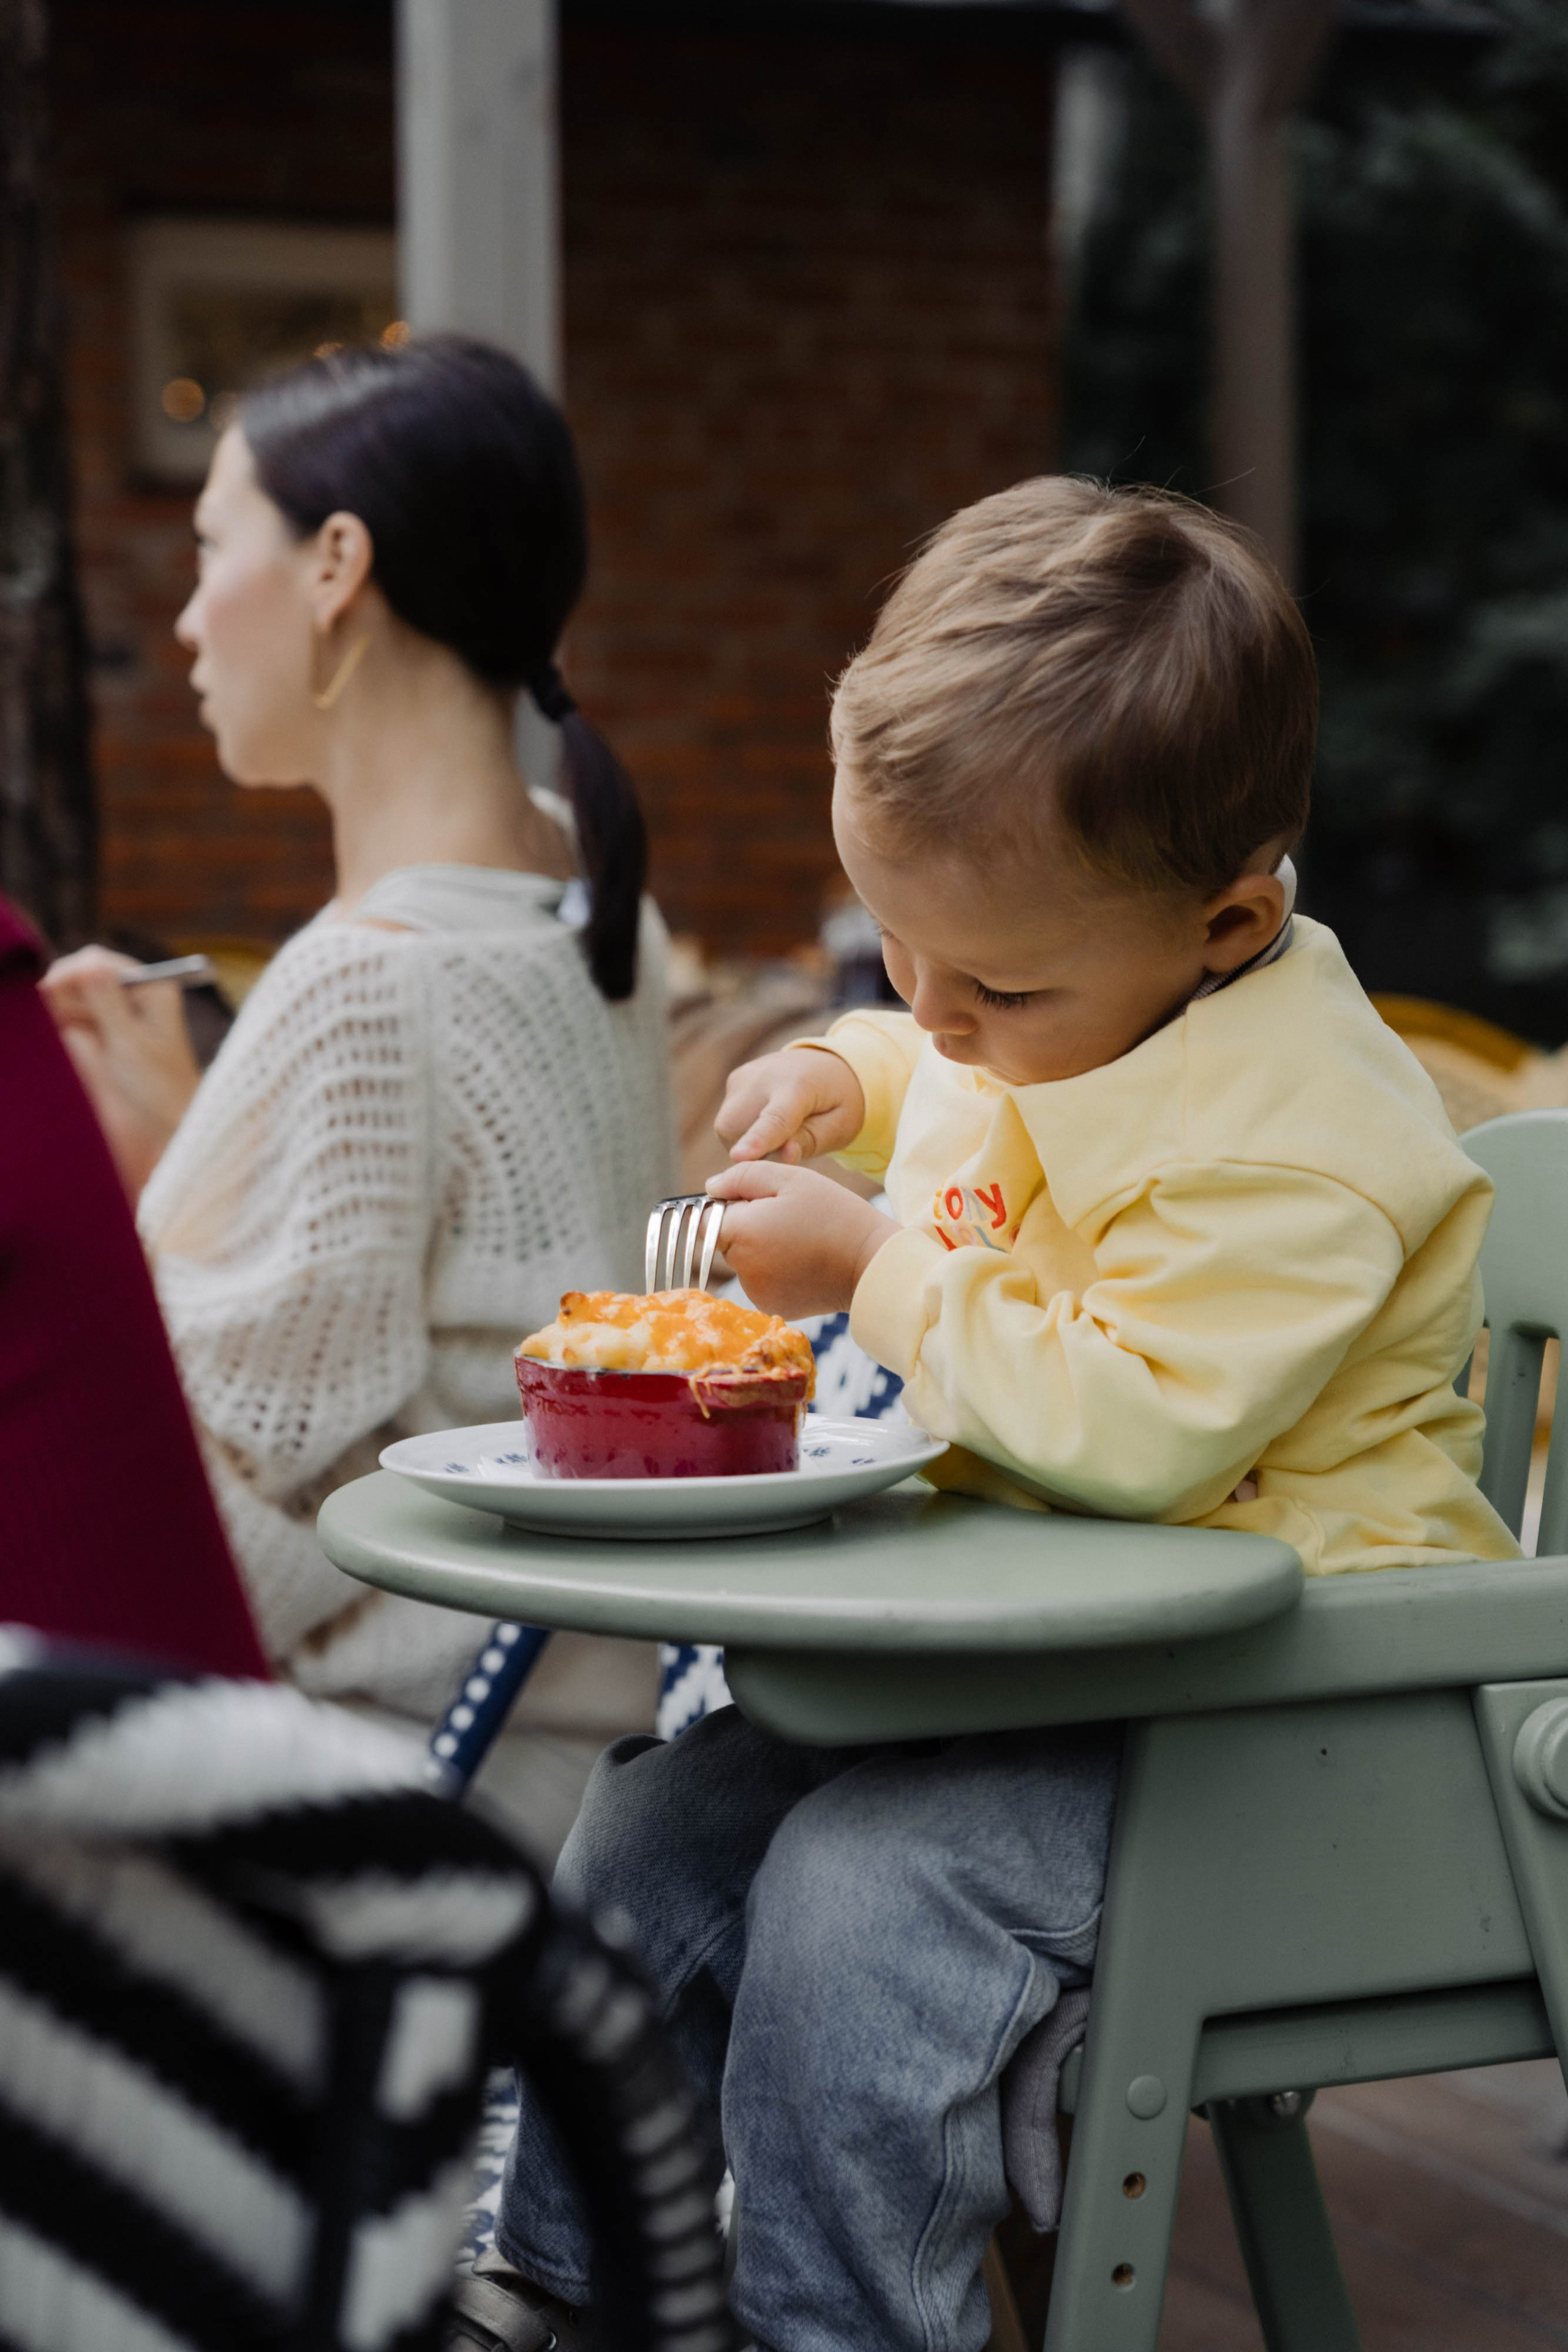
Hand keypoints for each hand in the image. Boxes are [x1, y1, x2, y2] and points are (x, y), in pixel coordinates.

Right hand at [41, 947, 201, 1198]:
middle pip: (86, 974)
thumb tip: (88, 964)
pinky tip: (81, 1039)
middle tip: (69, 1021)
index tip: (50, 988)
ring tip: (89, 1040)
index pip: (101, 962)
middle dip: (71, 993)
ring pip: (78, 994)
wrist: (171, 1119)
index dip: (72, 971)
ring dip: (70, 1009)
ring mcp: (122, 1009)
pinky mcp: (109, 1027)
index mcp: (152, 987)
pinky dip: (72, 1021)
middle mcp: (137, 991)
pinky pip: (79, 1013)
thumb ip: (106, 1002)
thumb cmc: (159, 1084)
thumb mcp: (129, 1042)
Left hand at [706, 1161, 896, 1317]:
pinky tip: (803, 1262)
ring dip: (761, 1249)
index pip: (708, 1219)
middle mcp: (742, 1268)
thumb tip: (711, 1187)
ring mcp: (756, 1292)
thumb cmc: (834, 1215)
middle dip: (748, 1227)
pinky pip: (760, 1282)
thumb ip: (743, 1177)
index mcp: (741, 1233)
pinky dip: (774, 1271)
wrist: (872, 1263)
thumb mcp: (791, 1179)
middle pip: (726, 1241)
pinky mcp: (772, 1306)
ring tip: (800, 1241)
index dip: (730, 1207)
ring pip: (744, 1262)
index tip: (760, 1203)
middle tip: (789, 1219)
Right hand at [715, 1046, 865, 1164]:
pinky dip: (745, 1131)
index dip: (757, 1139)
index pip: (776, 1118)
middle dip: (757, 1152)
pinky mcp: (734, 1080)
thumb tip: (784, 1156)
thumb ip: (811, 1141)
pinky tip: (768, 1119)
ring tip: (781, 1130)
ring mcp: (745, 1076)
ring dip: (750, 1142)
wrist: (826, 1065)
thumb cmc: (837, 1102)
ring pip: (728, 1130)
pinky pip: (727, 1122)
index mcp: (800, 1085)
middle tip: (790, 1144)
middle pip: (740, 1129)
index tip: (739, 1156)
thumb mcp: (839, 1125)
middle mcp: (764, 1075)